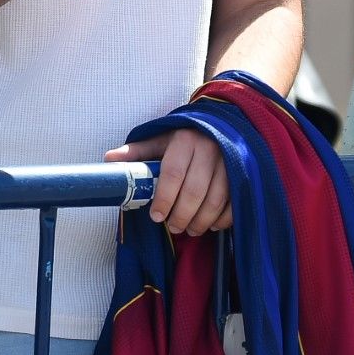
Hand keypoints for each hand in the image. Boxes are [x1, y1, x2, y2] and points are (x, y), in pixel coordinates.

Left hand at [105, 128, 231, 235]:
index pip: (173, 174)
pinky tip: (211, 225)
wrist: (222, 124)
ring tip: (190, 229)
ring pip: (216, 199)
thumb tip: (108, 160)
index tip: (156, 216)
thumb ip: (137, 152)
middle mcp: (210, 148)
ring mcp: (230, 161)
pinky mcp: (244, 172)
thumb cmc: (185, 138)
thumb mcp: (160, 140)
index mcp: (185, 140)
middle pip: (194, 190)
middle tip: (173, 227)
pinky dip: (223, 219)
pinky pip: (234, 201)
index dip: (164, 199)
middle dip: (181, 215)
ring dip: (201, 221)